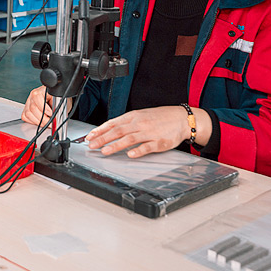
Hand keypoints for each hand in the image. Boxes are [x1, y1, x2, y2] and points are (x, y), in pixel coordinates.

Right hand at [21, 86, 70, 126]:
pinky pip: (25, 116)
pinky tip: (39, 121)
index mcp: (42, 90)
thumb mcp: (60, 101)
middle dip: (42, 118)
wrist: (56, 100)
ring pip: (28, 113)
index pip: (37, 97)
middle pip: (33, 108)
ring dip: (38, 121)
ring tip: (45, 123)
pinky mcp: (26, 108)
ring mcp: (28, 102)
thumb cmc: (57, 99)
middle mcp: (33, 95)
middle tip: (50, 122)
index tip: (50, 114)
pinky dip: (32, 121)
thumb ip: (57, 107)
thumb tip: (55, 117)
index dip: (43, 107)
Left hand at [84, 106, 210, 157]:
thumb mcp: (140, 115)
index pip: (112, 123)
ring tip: (105, 151)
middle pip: (117, 131)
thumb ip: (126, 123)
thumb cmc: (160, 117)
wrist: (181, 118)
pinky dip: (138, 151)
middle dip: (103, 138)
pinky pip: (147, 147)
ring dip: (115, 145)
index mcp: (133, 117)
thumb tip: (109, 130)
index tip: (89, 137)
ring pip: (129, 139)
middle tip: (92, 145)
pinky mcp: (159, 142)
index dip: (100, 130)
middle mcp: (139, 124)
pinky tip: (130, 155)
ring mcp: (149, 133)